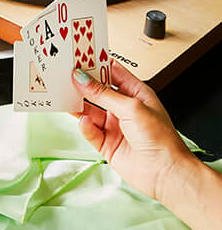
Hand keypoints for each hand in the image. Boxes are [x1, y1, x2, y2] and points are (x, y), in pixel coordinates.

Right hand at [72, 61, 195, 202]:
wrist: (164, 172)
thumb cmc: (161, 139)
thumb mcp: (131, 108)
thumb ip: (103, 94)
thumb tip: (83, 79)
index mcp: (136, 94)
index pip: (112, 73)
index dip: (97, 65)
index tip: (79, 57)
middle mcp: (124, 109)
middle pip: (98, 92)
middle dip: (83, 85)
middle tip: (66, 76)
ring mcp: (114, 126)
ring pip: (90, 111)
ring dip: (79, 106)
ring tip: (66, 98)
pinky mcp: (106, 144)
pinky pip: (89, 131)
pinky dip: (84, 126)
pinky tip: (84, 122)